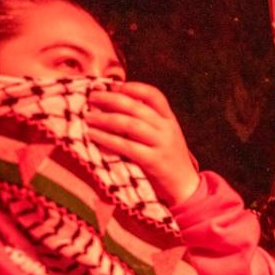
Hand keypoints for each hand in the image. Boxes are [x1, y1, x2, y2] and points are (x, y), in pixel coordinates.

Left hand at [85, 82, 199, 205]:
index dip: (133, 88)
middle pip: (137, 107)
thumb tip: (113, 108)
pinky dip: (107, 139)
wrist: (186, 188)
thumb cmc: (167, 161)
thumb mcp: (164, 137)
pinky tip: (93, 135)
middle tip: (92, 98)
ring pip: (130, 125)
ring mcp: (162, 145)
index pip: (154, 95)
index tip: (113, 87)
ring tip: (88, 117)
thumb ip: (147, 123)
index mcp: (170, 120)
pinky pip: (127, 147)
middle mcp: (167, 129)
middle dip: (111, 99)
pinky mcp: (154, 162)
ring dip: (105, 118)